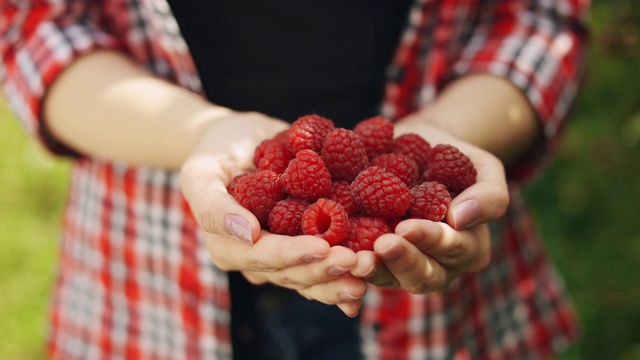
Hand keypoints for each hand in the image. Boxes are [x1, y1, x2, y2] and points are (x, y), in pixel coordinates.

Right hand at [180, 110, 365, 315]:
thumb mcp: (200, 172)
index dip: (292, 255)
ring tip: (372, 268)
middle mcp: (260, 258)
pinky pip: (328, 259)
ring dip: (343, 276)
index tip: (322, 248)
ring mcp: (285, 252)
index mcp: (230, 248)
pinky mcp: (307, 241)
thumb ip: (213, 205)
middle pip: (294, 273)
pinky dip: (349, 268)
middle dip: (326, 270)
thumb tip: (246, 234)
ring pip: (314, 274)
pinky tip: (375, 272)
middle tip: (359, 263)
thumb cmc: (216, 152)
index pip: (263, 257)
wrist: (242, 139)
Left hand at [351, 120, 508, 292]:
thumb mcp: (485, 170)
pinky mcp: (374, 256)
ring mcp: (403, 265)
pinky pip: (364, 268)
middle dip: (402, 261)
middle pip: (423, 275)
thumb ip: (488, 196)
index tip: (408, 226)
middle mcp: (437, 265)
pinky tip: (336, 255)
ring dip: (374, 271)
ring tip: (357, 260)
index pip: (453, 251)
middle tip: (382, 245)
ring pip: (391, 279)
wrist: (418, 147)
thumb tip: (459, 218)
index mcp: (468, 249)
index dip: (431, 241)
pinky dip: (351, 264)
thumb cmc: (458, 159)